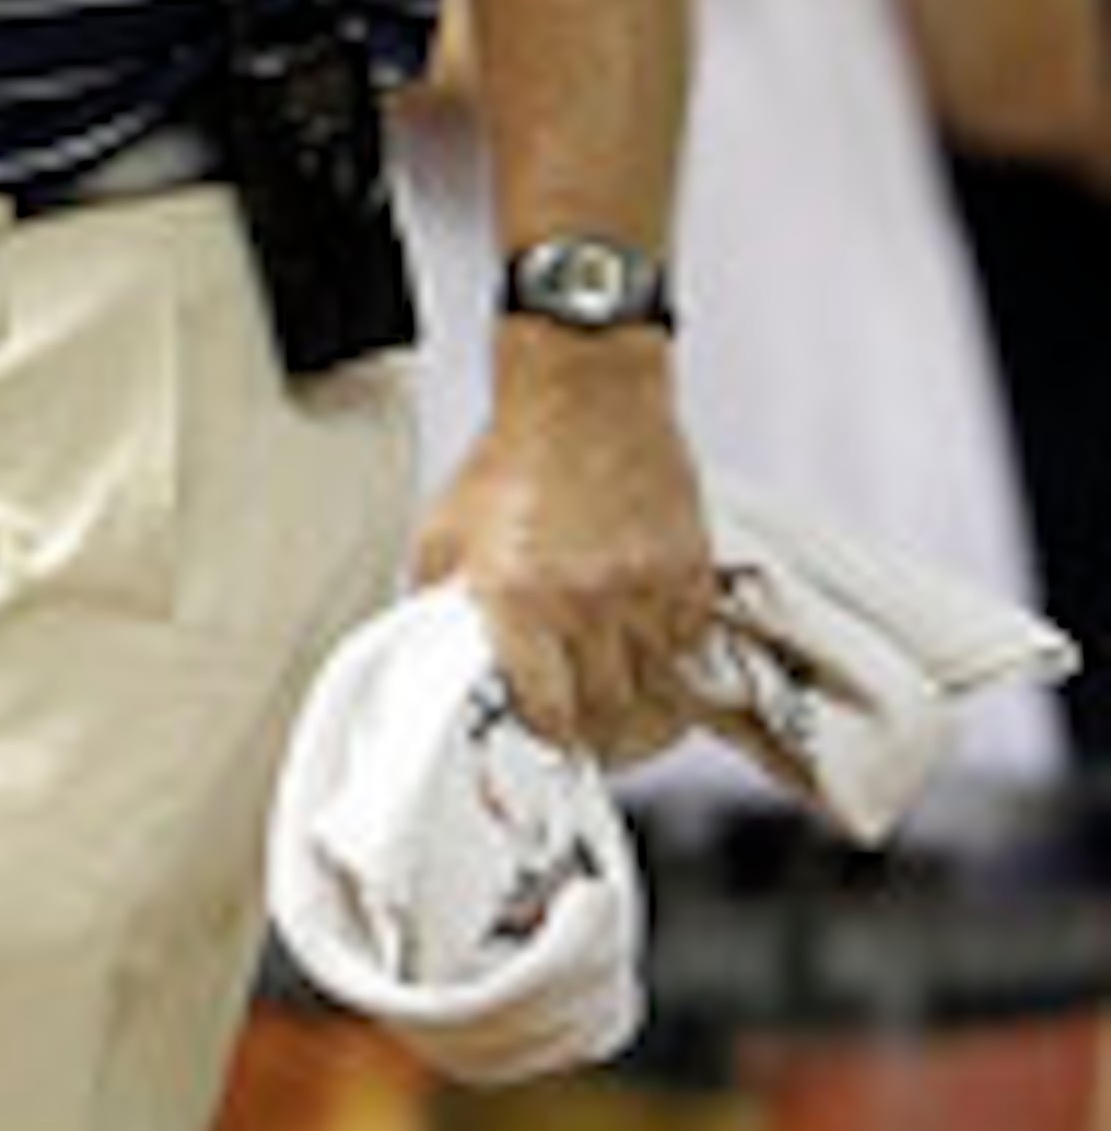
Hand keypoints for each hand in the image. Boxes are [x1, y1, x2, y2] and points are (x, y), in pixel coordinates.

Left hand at [418, 344, 713, 759]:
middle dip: (598, 731)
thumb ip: (443, 607)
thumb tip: (439, 662)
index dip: (550, 734)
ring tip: (627, 707)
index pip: (549, 713)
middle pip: (609, 712)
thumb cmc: (508, 462)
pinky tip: (653, 654)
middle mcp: (585, 602)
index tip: (549, 734)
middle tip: (591, 733)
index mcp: (516, 600)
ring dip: (642, 704)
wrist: (583, 395)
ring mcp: (644, 587)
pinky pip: (691, 643)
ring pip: (658, 687)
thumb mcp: (445, 535)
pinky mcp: (688, 567)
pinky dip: (673, 657)